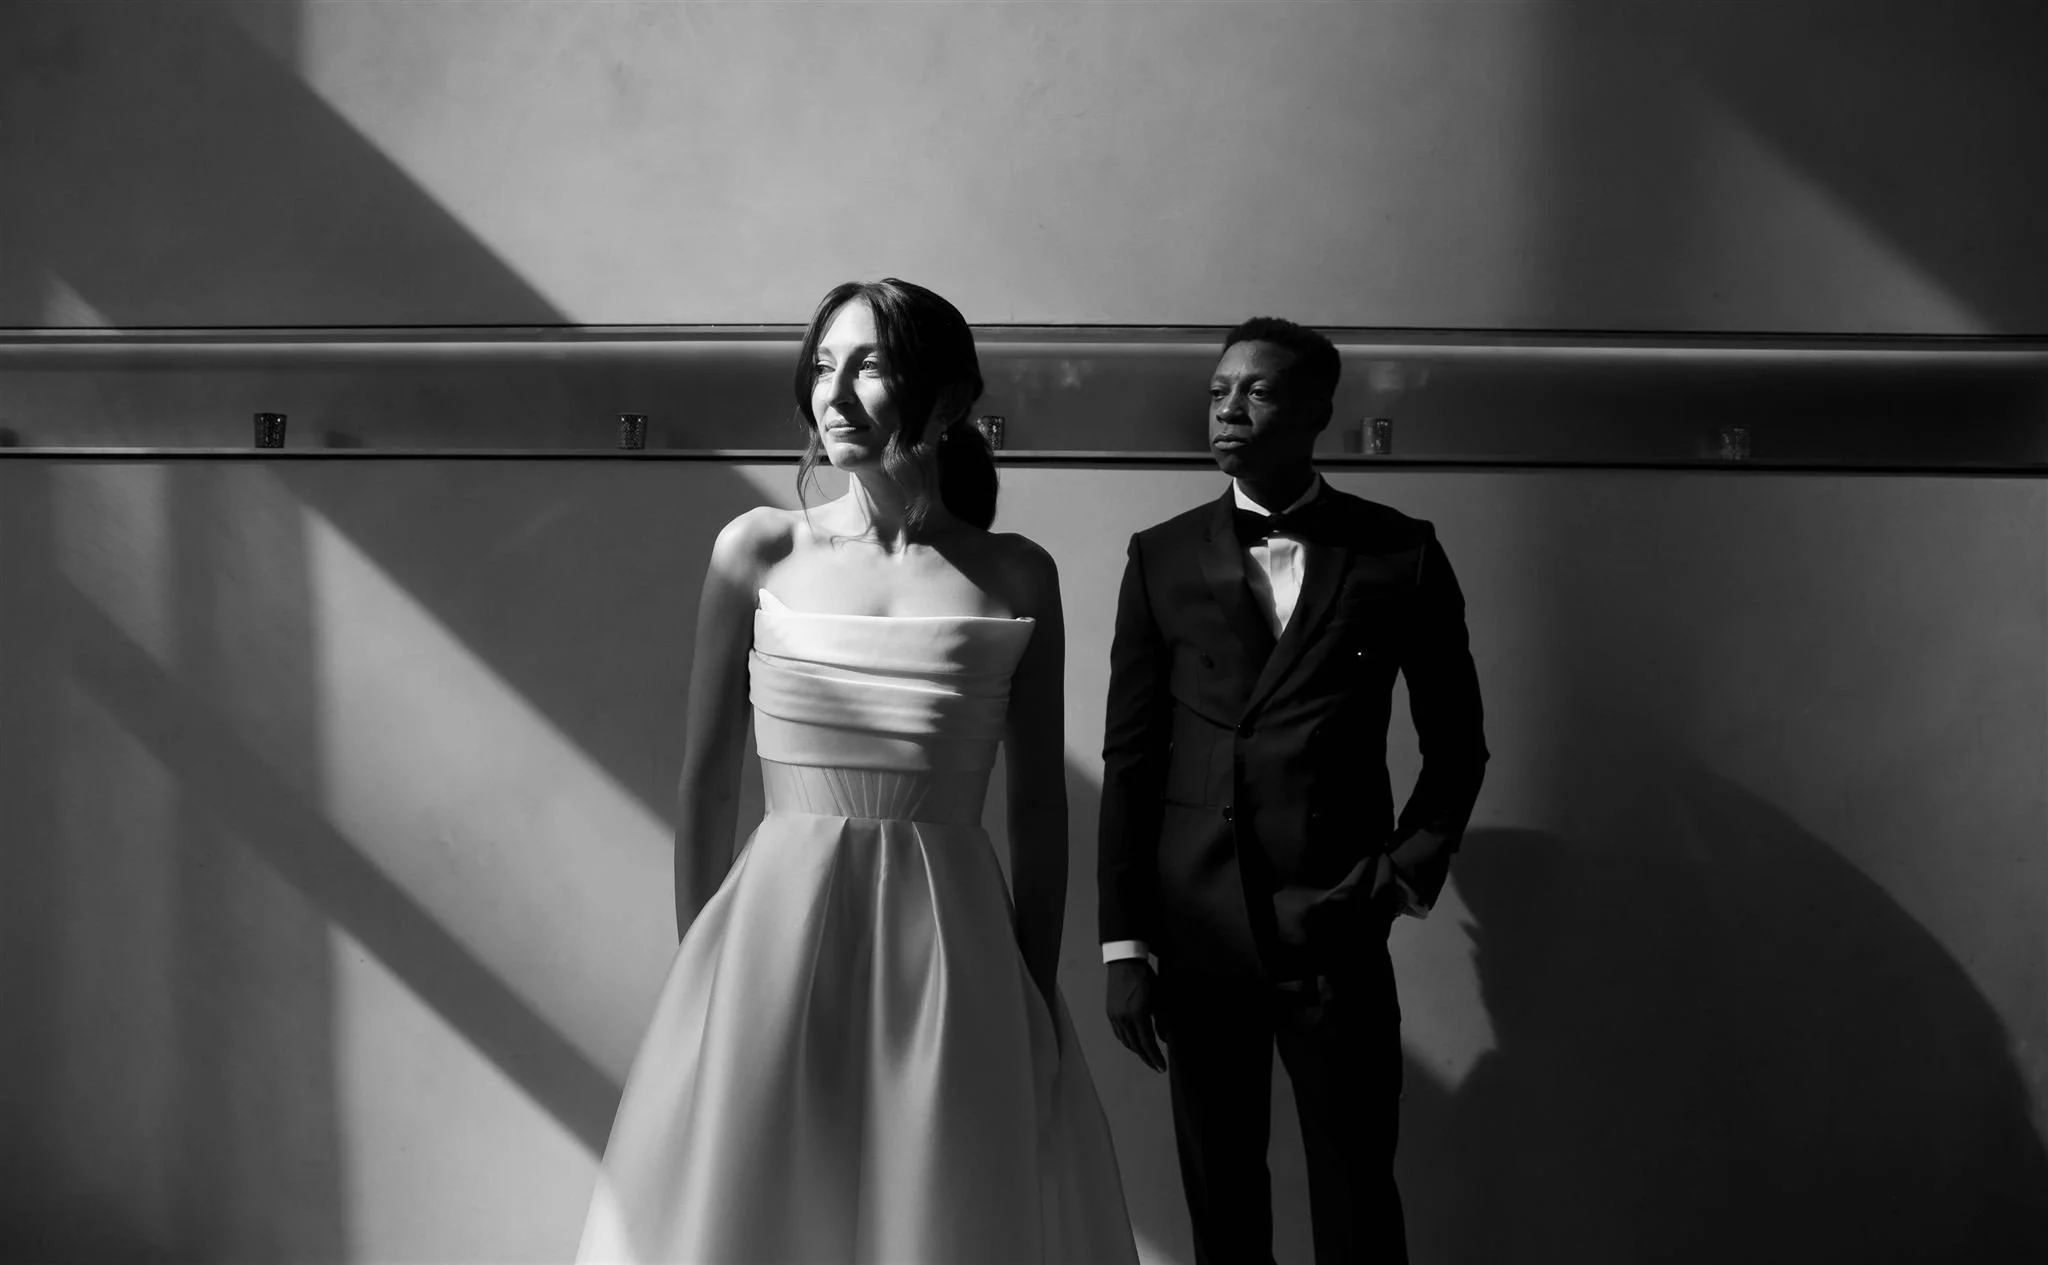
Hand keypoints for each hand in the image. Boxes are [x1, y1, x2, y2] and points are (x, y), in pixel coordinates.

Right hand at [1106, 958, 1166, 1072]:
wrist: (1124, 962)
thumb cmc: (1146, 978)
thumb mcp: (1159, 998)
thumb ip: (1162, 1021)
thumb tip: (1164, 1040)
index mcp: (1138, 1015)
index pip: (1147, 1043)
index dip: (1155, 1057)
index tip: (1162, 1068)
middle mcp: (1124, 1019)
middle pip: (1136, 1046)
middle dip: (1146, 1058)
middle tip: (1156, 1067)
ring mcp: (1115, 1017)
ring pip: (1126, 1041)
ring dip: (1137, 1051)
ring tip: (1147, 1056)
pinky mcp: (1110, 1013)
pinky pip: (1118, 1034)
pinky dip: (1127, 1042)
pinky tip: (1133, 1043)